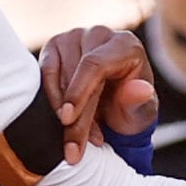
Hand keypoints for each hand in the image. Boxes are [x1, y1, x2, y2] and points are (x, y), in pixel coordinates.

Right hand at [40, 26, 156, 160]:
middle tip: (72, 151)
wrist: (116, 106)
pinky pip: (42, 73)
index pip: (95, 64)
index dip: (78, 92)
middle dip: (72, 116)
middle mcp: (99, 35)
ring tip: (77, 139)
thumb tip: (142, 90)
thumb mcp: (140, 113)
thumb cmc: (130, 108)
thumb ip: (140, 101)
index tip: (67, 120)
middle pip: (74, 74)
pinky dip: (48, 99)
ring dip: (61, 111)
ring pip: (56, 75)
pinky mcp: (54, 46)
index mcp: (125, 45)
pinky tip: (61, 118)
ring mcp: (74, 37)